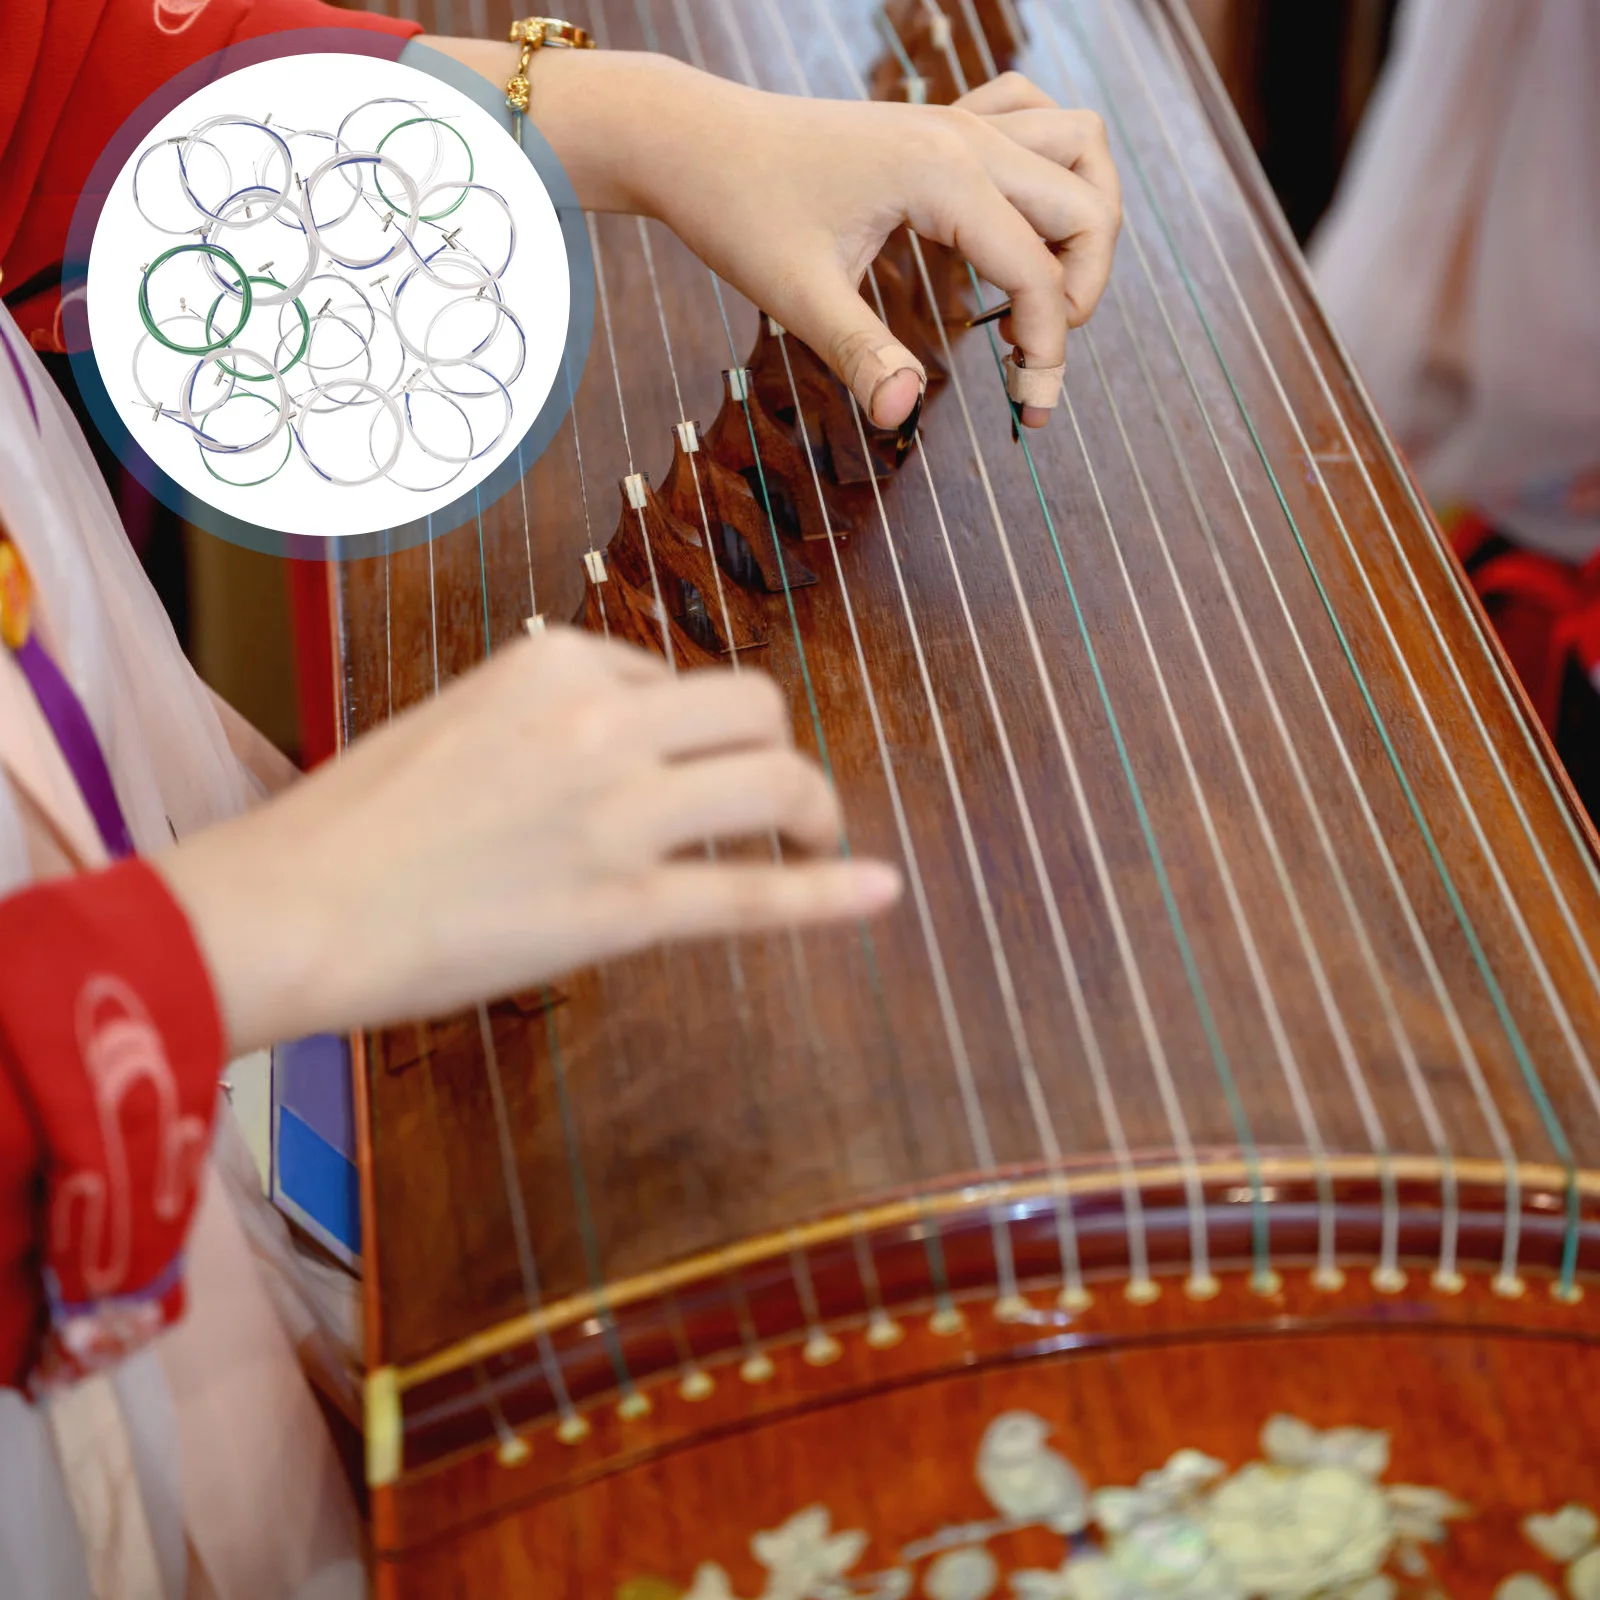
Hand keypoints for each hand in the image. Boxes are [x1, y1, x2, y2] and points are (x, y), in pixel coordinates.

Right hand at [155, 629, 900, 1055]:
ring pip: (777, 784)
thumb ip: (550, 711)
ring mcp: (618, 814)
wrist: (289, 908)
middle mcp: (600, 721)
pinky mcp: (622, 907)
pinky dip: (830, 894)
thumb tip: (637, 724)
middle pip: (756, 707)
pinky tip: (881, 890)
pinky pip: (755, 894)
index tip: (667, 774)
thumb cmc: (356, 822)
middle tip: (776, 801)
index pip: (671, 676)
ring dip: (813, 813)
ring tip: (811, 842)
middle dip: (776, 750)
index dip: (684, 730)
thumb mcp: (458, 718)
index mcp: (554, 660)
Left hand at [425, 45, 1120, 428]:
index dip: (1049, 350)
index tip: (1031, 411)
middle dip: (1083, 290)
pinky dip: (1051, 165)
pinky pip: (1035, 116)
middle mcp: (964, 137)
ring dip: (1086, 219)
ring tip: (1043, 290)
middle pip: (1087, 204)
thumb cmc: (738, 211)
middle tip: (1032, 355)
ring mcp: (957, 119)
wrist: (694, 140)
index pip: (1037, 272)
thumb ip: (860, 355)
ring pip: (1079, 146)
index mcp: (940, 177)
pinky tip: (1014, 221)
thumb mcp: (795, 296)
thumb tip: (903, 417)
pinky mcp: (941, 120)